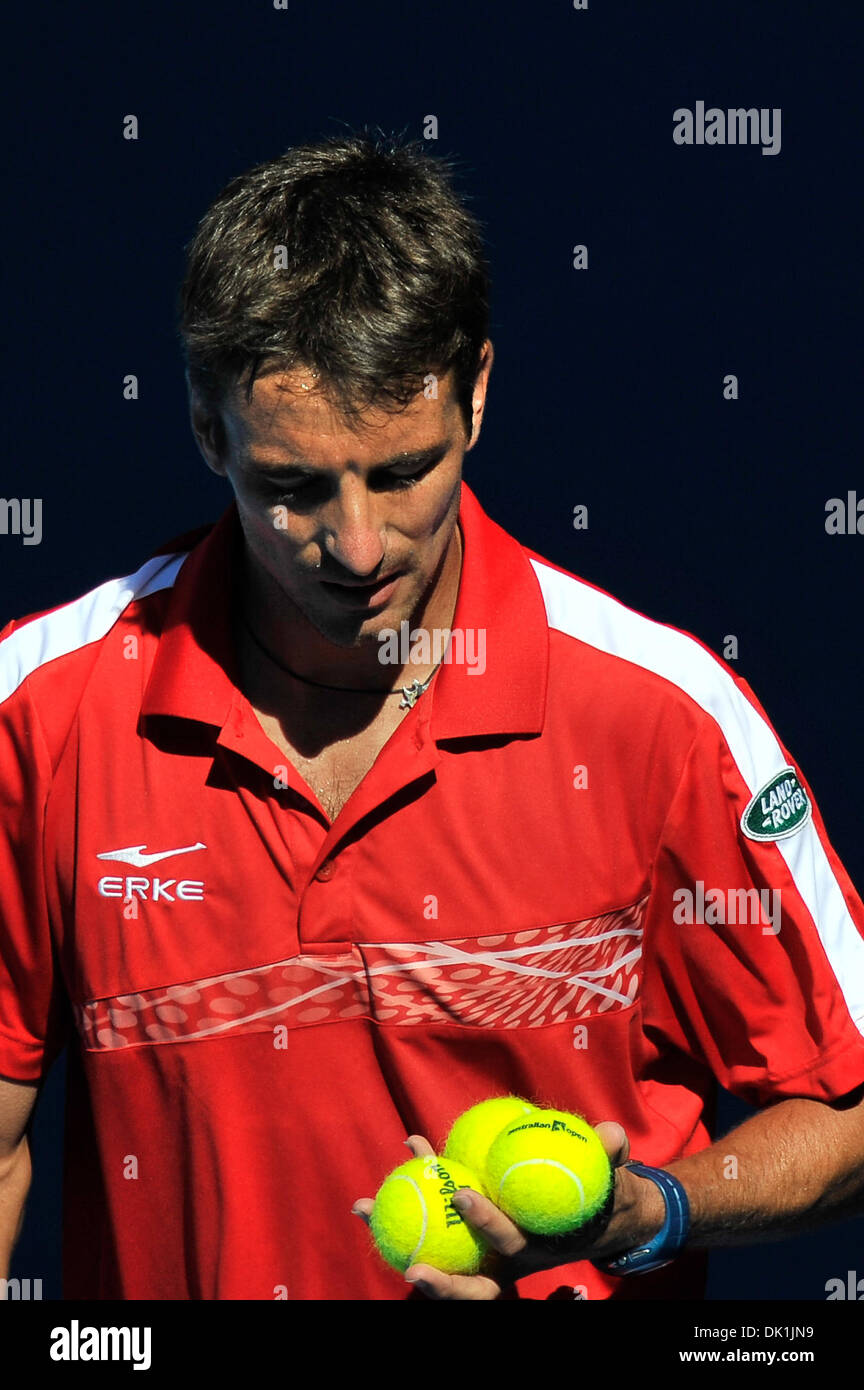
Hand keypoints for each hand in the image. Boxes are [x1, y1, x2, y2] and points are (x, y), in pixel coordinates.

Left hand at [351, 1121, 640, 1300]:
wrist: (590, 1220)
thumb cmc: (598, 1199)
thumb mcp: (612, 1181)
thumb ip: (611, 1159)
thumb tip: (612, 1135)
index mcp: (536, 1250)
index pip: (510, 1248)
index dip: (487, 1226)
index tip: (463, 1196)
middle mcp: (504, 1264)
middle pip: (468, 1285)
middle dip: (440, 1282)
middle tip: (412, 1264)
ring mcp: (481, 1256)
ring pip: (438, 1257)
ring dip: (397, 1234)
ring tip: (360, 1206)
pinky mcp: (465, 1243)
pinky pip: (432, 1227)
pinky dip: (408, 1201)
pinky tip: (386, 1171)